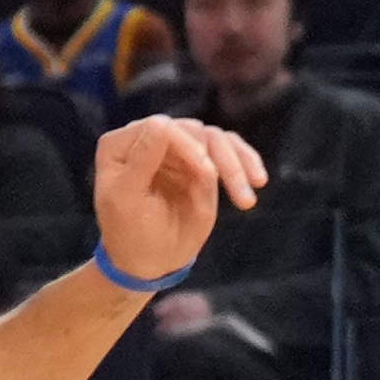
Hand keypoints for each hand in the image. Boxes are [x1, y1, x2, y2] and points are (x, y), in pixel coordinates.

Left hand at [82, 112, 266, 287]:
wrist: (151, 259)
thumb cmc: (131, 232)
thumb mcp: (127, 198)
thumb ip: (143, 160)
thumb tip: (163, 121)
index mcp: (122, 144)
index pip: (161, 128)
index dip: (187, 145)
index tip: (209, 173)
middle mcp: (151, 139)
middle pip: (194, 131)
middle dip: (220, 160)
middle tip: (240, 194)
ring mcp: (178, 148)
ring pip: (217, 139)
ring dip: (237, 167)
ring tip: (247, 200)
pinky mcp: (202, 159)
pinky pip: (230, 148)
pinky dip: (247, 161)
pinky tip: (258, 181)